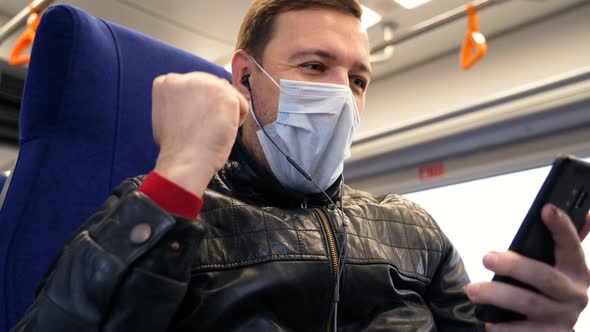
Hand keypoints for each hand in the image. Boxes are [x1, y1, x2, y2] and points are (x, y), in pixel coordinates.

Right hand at [151, 72, 247, 195]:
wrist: (185, 160)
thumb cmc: (177, 147)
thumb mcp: (166, 115)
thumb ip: (178, 101)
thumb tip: (197, 99)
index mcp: (167, 82)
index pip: (194, 86)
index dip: (199, 105)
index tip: (195, 122)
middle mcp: (185, 77)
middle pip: (212, 86)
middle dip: (214, 106)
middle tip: (206, 128)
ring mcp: (206, 83)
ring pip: (227, 94)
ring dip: (225, 113)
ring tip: (212, 130)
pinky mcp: (224, 93)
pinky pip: (241, 104)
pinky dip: (237, 120)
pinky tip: (223, 131)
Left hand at [466, 204, 589, 330]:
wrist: (552, 330)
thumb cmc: (547, 289)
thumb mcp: (558, 266)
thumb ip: (564, 241)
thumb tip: (586, 214)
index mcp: (577, 270)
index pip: (572, 245)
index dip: (561, 227)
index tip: (545, 209)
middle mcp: (575, 294)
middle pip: (544, 276)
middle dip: (514, 265)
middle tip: (486, 257)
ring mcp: (563, 317)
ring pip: (529, 302)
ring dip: (497, 295)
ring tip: (473, 290)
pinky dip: (504, 327)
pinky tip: (488, 322)